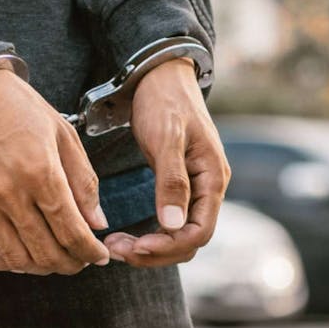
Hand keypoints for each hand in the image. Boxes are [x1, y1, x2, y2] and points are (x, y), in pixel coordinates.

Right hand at [0, 69, 109, 274]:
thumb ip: (83, 182)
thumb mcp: (64, 135)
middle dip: (71, 263)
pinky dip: (5, 264)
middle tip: (81, 261)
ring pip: (17, 257)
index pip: (72, 231)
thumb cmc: (21, 110)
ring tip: (54, 261)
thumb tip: (97, 224)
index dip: (90, 252)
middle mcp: (10, 191)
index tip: (100, 256)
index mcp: (41, 171)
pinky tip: (20, 259)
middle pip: (47, 250)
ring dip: (42, 268)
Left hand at [103, 58, 230, 266]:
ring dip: (149, 246)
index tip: (136, 247)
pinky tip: (126, 234)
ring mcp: (194, 188)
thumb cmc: (164, 101)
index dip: (169, 246)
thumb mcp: (167, 138)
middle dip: (155, 251)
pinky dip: (149, 233)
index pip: (200, 231)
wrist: (159, 76)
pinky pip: (169, 222)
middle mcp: (208, 188)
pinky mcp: (178, 185)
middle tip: (116, 250)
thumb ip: (172, 181)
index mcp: (212, 178)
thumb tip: (174, 224)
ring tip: (115, 244)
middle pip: (189, 240)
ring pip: (178, 234)